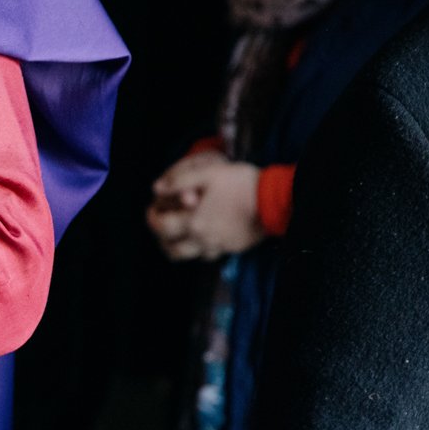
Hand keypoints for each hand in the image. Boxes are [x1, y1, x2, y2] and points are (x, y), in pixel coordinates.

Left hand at [146, 151, 264, 261]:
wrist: (276, 200)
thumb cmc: (243, 184)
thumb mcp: (210, 173)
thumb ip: (180, 180)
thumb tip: (157, 188)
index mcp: (194, 222)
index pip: (161, 227)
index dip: (152, 218)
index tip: (152, 210)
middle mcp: (204, 239)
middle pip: (172, 249)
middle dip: (162, 238)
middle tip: (163, 226)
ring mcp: (219, 246)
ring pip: (190, 256)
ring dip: (179, 247)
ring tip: (179, 234)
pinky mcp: (233, 247)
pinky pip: (210, 255)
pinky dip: (201, 249)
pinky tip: (203, 237)